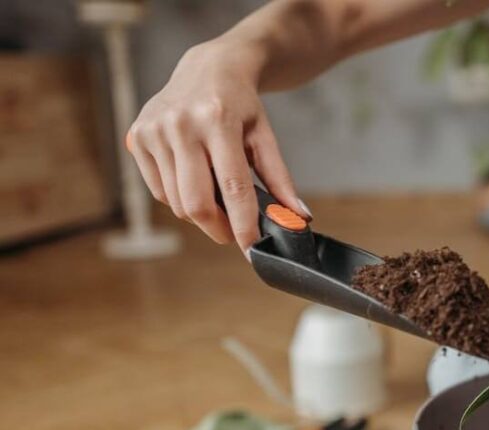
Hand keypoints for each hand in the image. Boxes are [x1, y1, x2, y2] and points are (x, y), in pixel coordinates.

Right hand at [127, 41, 308, 252]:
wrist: (207, 68)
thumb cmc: (240, 104)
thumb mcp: (264, 136)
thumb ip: (280, 179)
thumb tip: (297, 218)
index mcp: (218, 120)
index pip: (232, 187)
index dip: (242, 225)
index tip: (251, 248)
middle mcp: (181, 123)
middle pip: (196, 203)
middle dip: (217, 229)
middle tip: (233, 234)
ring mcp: (154, 130)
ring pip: (176, 202)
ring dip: (199, 213)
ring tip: (216, 197)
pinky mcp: (137, 137)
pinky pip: (159, 191)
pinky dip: (179, 197)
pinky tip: (193, 178)